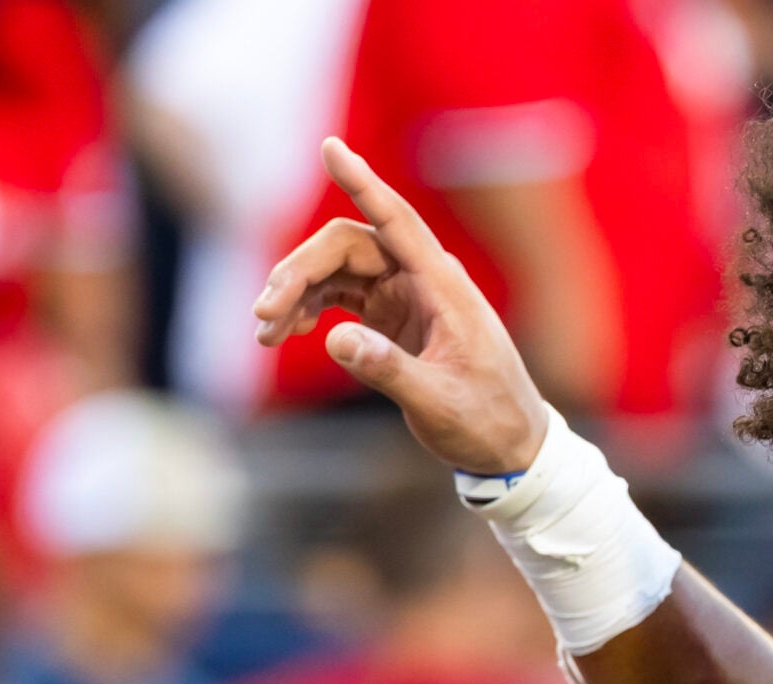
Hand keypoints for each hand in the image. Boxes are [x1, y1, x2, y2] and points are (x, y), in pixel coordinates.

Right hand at [254, 137, 550, 475]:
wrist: (510, 447)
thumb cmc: (486, 422)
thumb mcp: (438, 403)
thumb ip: (388, 370)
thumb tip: (336, 340)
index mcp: (445, 288)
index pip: (397, 222)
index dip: (363, 183)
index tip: (330, 147)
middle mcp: (424, 281)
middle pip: (348, 245)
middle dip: (299, 270)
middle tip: (263, 314)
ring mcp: (406, 296)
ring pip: (338, 269)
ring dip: (296, 291)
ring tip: (264, 332)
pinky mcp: (393, 316)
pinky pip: (340, 295)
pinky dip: (309, 307)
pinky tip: (286, 330)